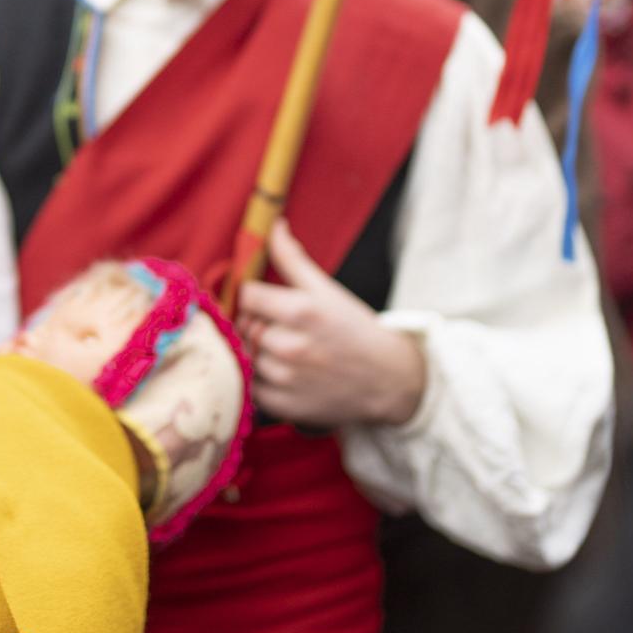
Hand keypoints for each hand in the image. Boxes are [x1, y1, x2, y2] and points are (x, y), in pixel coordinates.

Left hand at [236, 220, 425, 427]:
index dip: (254, 295)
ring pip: (245, 353)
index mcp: (302, 312)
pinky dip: (257, 378)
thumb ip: (293, 259)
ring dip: (255, 350)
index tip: (265, 300)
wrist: (387, 381)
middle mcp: (291, 346)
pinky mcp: (283, 406)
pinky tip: (280, 371)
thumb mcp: (327, 290)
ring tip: (281, 349)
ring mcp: (286, 379)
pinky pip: (249, 385)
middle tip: (278, 326)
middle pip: (244, 324)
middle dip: (255, 322)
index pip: (247, 295)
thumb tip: (272, 226)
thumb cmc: (354, 330)